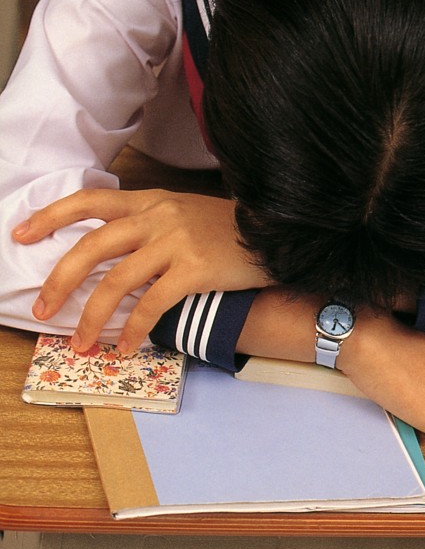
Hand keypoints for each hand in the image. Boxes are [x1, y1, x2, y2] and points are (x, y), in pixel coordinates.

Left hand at [13, 188, 267, 351]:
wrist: (276, 231)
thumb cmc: (228, 229)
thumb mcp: (184, 214)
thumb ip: (149, 225)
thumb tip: (112, 256)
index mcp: (150, 201)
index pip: (91, 200)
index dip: (53, 216)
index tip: (22, 233)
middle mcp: (157, 217)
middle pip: (92, 246)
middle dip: (60, 280)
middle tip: (42, 309)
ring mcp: (175, 242)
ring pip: (116, 281)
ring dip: (93, 317)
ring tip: (82, 344)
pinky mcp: (194, 269)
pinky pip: (151, 304)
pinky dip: (134, 330)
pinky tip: (126, 347)